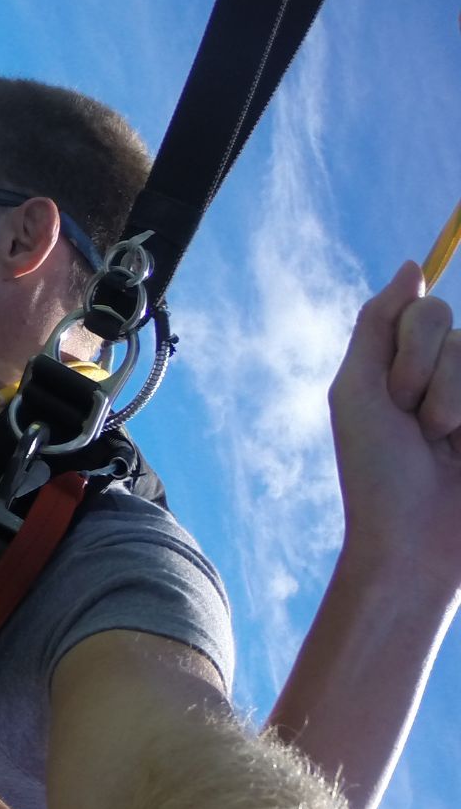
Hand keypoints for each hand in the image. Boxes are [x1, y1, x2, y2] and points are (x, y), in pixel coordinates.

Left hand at [329, 261, 460, 585]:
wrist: (415, 543)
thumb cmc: (376, 473)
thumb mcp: (358, 392)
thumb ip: (380, 325)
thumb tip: (413, 265)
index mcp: (410, 364)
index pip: (429, 313)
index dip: (412, 352)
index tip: (394, 397)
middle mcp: (452, 376)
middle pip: (460, 333)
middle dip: (432, 380)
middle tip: (420, 431)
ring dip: (456, 403)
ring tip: (447, 446)